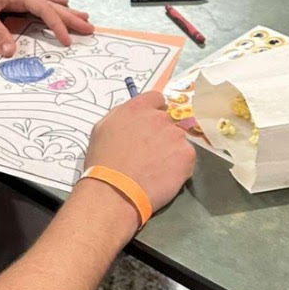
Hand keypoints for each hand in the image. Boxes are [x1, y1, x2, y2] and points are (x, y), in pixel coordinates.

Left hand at [0, 0, 93, 55]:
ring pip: (46, 2)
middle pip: (51, 5)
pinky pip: (36, 3)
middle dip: (71, 16)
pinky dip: (49, 6)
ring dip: (64, 10)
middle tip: (91, 27)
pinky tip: (56, 3)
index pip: (44, 10)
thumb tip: (12, 53)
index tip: (68, 41)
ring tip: (82, 14)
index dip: (58, 25)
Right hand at [80, 92, 194, 214]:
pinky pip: (186, 157)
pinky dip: (178, 166)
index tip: (149, 125)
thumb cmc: (103, 162)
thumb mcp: (102, 129)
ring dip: (170, 150)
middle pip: (167, 121)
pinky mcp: (187, 155)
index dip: (154, 111)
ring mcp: (175, 135)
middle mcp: (158, 117)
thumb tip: (132, 117)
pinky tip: (163, 175)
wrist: (115, 190)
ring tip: (155, 167)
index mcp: (136, 108)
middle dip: (160, 134)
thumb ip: (121, 117)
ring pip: (177, 140)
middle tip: (149, 152)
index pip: (156, 99)